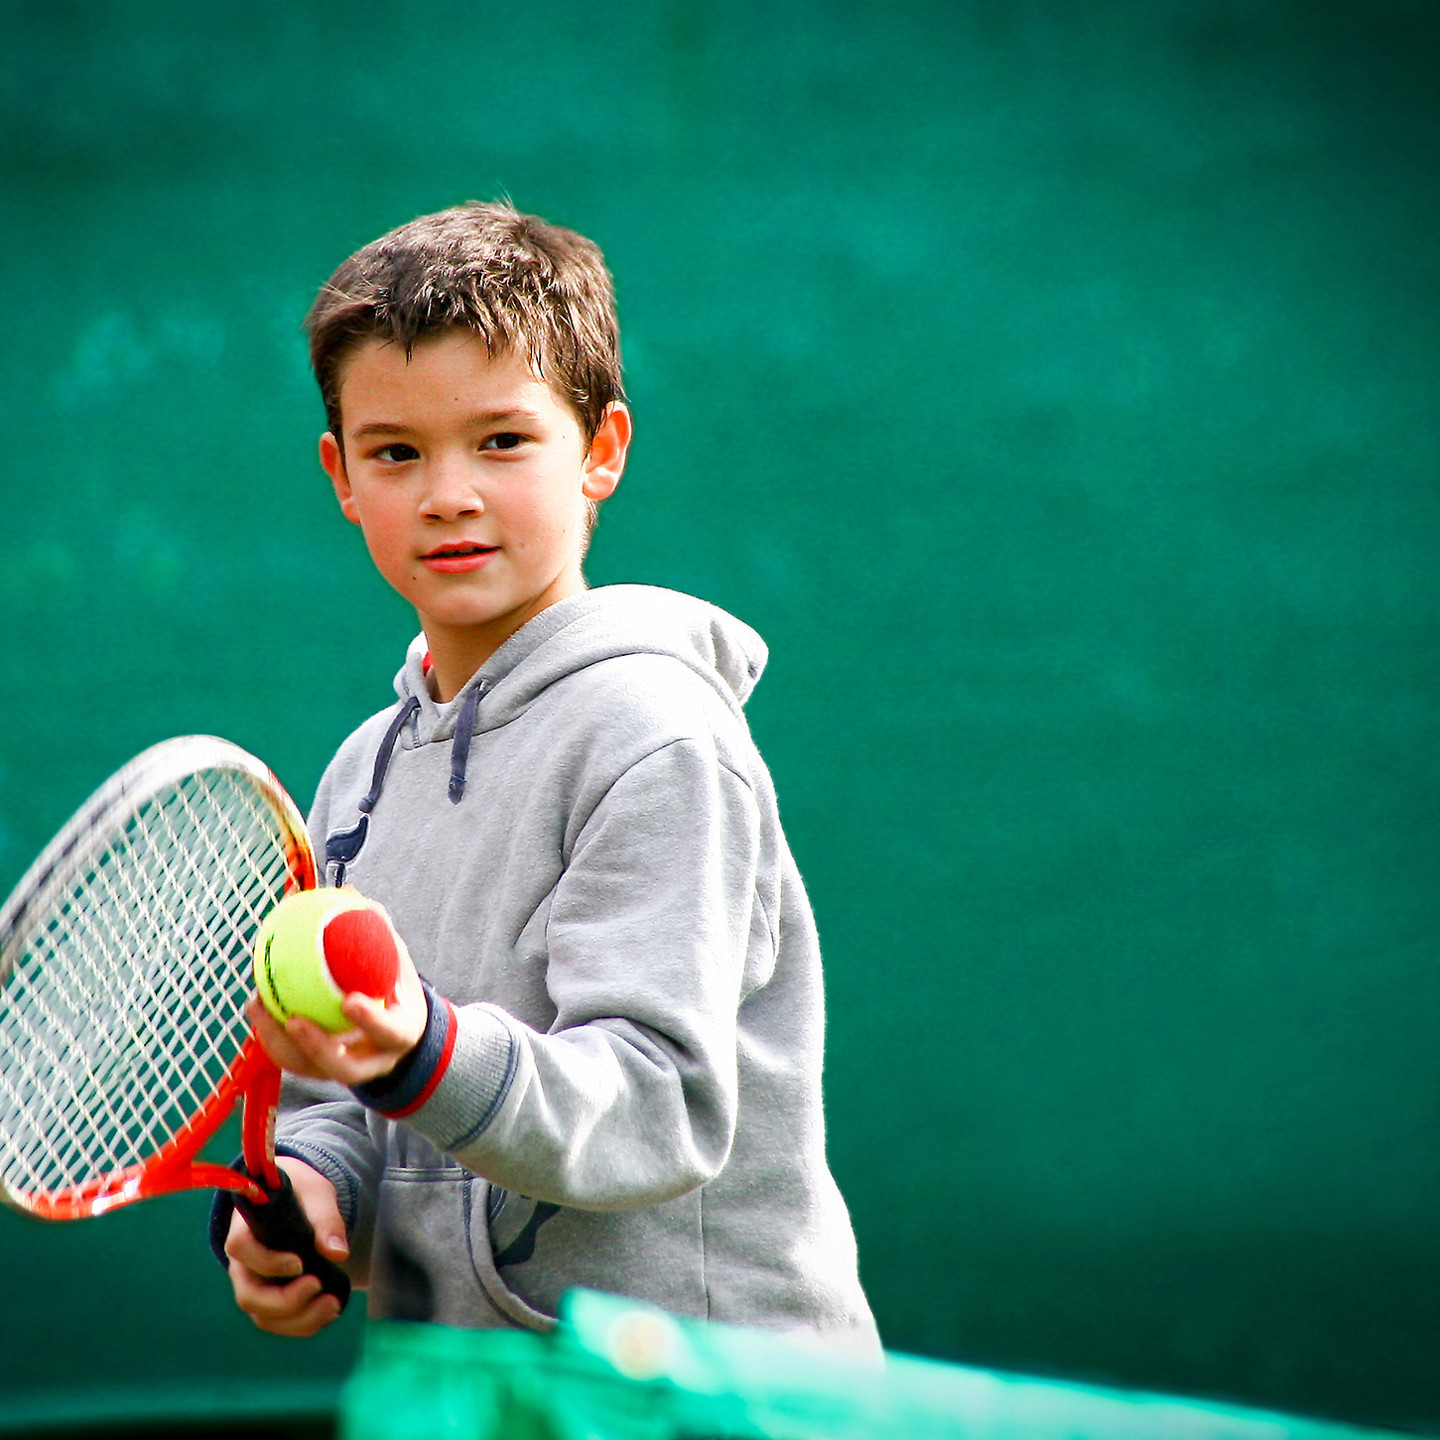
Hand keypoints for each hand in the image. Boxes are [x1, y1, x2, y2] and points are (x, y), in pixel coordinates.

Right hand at [225, 1158, 348, 1336]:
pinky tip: (330, 1311)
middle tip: (319, 1286)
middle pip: (249, 1295)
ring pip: (264, 1316)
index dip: (267, 1262)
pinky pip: (279, 1321)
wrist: (296, 1199)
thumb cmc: (301, 1192)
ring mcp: (254, 1285)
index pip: (240, 1249)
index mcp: (245, 1228)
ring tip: (333, 1304)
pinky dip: (303, 1324)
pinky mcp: (270, 1299)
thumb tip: (338, 1254)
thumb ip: (325, 1219)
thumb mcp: (316, 1194)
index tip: (299, 1263)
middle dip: (285, 1301)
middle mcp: (243, 1263)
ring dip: (299, 1319)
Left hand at [248, 905, 428, 1086]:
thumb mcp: (397, 962)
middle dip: (318, 1047)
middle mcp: (375, 1061)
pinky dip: (272, 1037)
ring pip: (311, 1069)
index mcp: (400, 1034)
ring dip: (280, 1043)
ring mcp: (347, 1072)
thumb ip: (378, 932)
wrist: (399, 1034)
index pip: (389, 1031)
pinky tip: (257, 1007)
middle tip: (294, 1020)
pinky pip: (293, 1061)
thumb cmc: (395, 989)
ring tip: (259, 1007)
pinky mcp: (322, 1073)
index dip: (369, 1020)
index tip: (349, 999)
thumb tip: (350, 893)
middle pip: (346, 1068)